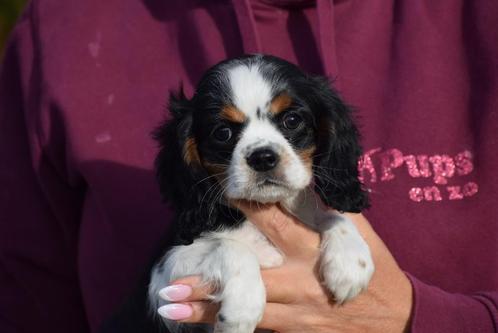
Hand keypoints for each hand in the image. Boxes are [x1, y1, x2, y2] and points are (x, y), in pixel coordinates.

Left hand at [158, 202, 412, 331]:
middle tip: (170, 283)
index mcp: (314, 247)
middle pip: (249, 279)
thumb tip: (298, 178)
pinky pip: (259, 330)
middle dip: (209, 283)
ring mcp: (298, 313)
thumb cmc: (374, 269)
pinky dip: (229, 328)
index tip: (217, 196)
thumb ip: (326, 208)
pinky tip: (200, 328)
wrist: (397, 318)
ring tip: (170, 307)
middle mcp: (301, 280)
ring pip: (245, 311)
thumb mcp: (356, 232)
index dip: (245, 205)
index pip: (274, 221)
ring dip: (206, 311)